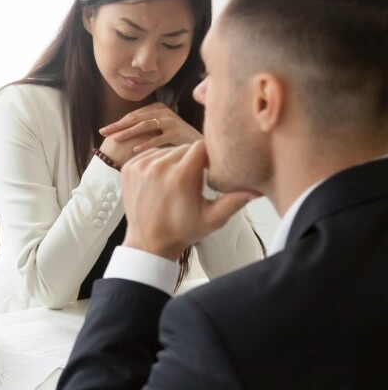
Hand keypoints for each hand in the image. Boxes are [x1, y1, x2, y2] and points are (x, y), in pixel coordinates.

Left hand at [98, 102, 201, 165]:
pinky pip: (158, 138)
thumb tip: (119, 131)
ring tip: (115, 140)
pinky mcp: (177, 132)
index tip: (104, 130)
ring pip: (145, 126)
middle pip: (136, 118)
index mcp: (158, 108)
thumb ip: (145, 127)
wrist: (201, 146)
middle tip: (103, 132)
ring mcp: (171, 121)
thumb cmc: (176, 140)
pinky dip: (146, 144)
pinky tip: (135, 150)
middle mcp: (164, 112)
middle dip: (118, 126)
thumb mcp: (159, 130)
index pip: (134, 115)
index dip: (118, 122)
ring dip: (128, 133)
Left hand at [120, 141, 258, 259]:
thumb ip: (235, 201)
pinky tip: (161, 180)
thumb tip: (259, 189)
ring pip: (166, 150)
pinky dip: (157, 163)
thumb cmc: (182, 231)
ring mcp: (140, 166)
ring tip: (176, 182)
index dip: (208, 157)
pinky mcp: (129, 168)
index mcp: (180, 176)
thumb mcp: (213, 218)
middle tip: (194, 180)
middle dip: (192, 160)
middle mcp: (158, 167)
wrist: (148, 242)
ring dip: (174, 161)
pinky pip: (149, 154)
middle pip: (184, 148)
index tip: (209, 169)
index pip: (201, 147)